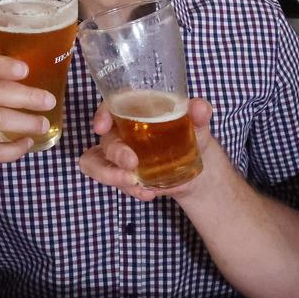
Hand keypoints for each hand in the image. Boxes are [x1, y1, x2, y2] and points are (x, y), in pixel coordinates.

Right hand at [78, 97, 216, 201]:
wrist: (196, 165)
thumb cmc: (192, 134)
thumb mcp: (198, 123)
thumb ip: (199, 113)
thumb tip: (200, 107)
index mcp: (136, 108)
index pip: (111, 105)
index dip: (101, 114)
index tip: (102, 127)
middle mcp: (122, 130)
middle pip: (106, 138)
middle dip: (115, 153)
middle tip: (132, 163)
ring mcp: (119, 154)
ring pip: (98, 162)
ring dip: (111, 175)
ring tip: (135, 183)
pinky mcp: (122, 173)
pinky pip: (111, 180)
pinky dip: (127, 188)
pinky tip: (147, 192)